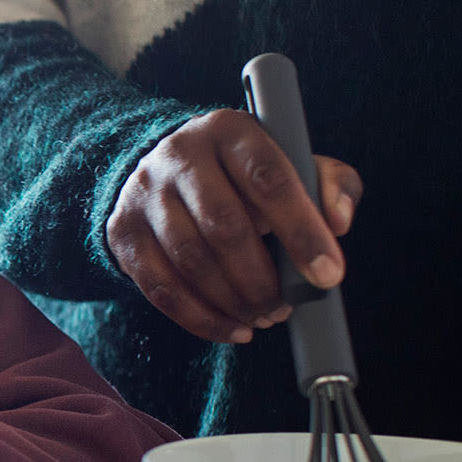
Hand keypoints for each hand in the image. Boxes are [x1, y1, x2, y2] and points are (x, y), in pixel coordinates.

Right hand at [106, 108, 361, 343]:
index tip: (328, 275)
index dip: (302, 231)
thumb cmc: (245, 176)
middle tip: (285, 308)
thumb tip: (338, 222)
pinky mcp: (123, 231)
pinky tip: (232, 329)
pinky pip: (160, 286)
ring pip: (189, 259)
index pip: (268, 180)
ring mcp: (144, 194)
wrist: (167, 171)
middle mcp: (180, 155)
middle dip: (262, 279)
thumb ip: (331, 185)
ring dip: (233, 302)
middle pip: (224, 225)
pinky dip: (200, 319)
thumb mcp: (293, 164)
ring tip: (262, 318)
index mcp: (230, 131)